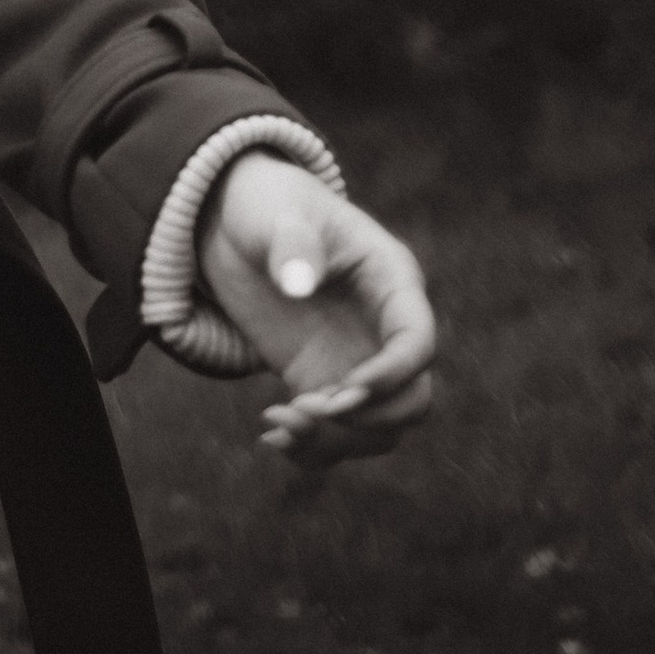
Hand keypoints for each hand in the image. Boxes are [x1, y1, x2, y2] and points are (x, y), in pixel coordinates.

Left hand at [198, 153, 435, 469]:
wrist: (237, 224)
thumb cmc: (269, 206)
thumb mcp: (277, 214)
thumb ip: (292, 243)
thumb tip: (299, 282)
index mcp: (393, 281)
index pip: (417, 343)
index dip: (390, 377)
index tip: (339, 392)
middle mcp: (384, 329)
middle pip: (413, 399)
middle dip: (367, 417)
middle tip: (304, 406)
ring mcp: (357, 360)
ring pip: (379, 428)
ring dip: (336, 440)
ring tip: (276, 421)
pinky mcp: (324, 381)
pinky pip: (338, 434)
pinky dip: (312, 448)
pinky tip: (270, 436)